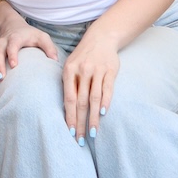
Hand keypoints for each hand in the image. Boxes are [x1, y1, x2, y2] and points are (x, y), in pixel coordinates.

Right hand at [0, 10, 56, 90]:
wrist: (9, 24)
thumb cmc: (28, 34)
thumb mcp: (41, 36)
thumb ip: (49, 47)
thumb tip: (55, 60)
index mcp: (15, 37)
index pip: (12, 45)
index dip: (12, 54)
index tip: (14, 65)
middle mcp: (2, 42)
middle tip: (1, 79)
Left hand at [63, 25, 120, 140]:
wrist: (101, 38)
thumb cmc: (83, 57)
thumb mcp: (71, 66)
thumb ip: (69, 85)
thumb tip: (67, 110)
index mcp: (69, 71)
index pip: (69, 98)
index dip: (70, 116)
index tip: (69, 132)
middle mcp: (82, 71)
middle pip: (81, 102)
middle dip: (80, 122)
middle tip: (80, 140)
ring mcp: (97, 70)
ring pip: (94, 99)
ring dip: (93, 118)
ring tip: (92, 133)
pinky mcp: (110, 71)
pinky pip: (107, 90)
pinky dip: (105, 103)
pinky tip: (102, 115)